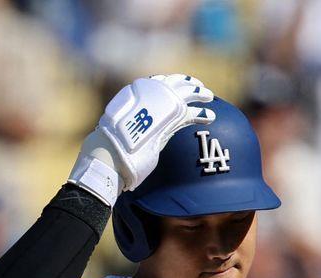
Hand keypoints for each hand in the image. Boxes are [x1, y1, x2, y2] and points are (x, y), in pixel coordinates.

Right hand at [68, 73, 215, 204]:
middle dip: (186, 82)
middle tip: (197, 85)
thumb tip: (140, 134)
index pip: (154, 82)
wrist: (110, 153)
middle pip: (171, 82)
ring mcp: (158, 105)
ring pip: (184, 94)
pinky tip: (210, 116)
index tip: (176, 81)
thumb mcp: (123, 131)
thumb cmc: (111, 149)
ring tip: (209, 97)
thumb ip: (134, 125)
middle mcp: (145, 95)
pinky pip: (190, 113)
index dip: (167, 81)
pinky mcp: (169, 119)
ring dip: (199, 94)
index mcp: (132, 95)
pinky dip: (201, 114)